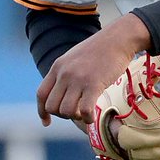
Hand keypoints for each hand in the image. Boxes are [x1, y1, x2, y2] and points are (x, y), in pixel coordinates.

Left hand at [36, 13, 150, 125]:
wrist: (118, 38)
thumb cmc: (101, 48)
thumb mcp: (75, 57)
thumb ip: (66, 72)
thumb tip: (63, 91)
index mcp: (58, 66)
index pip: (41, 94)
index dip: (42, 112)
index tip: (47, 122)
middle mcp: (65, 73)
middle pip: (52, 106)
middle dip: (62, 115)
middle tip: (75, 112)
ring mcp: (78, 79)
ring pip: (66, 111)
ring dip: (75, 117)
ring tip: (84, 112)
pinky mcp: (94, 84)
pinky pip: (84, 110)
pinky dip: (87, 119)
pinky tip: (92, 117)